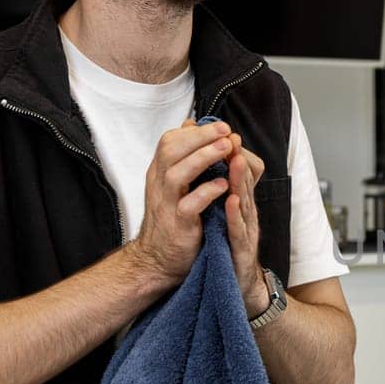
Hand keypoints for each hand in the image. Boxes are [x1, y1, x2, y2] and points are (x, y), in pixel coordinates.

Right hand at [129, 120, 234, 283]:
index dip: (194, 131)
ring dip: (203, 158)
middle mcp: (159, 185)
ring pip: (177, 173)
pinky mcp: (178, 225)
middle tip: (226, 131)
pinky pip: (188, 205)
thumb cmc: (172, 218)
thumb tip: (190, 124)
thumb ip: (183, 157)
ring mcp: (167, 204)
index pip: (169, 141)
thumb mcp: (174, 184)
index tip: (220, 126)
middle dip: (200, 138)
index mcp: (160, 173)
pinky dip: (206, 192)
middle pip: (171, 151)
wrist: (158, 259)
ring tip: (226, 149)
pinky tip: (223, 185)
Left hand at [223, 135, 269, 313]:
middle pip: (244, 184)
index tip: (223, 134)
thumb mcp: (227, 219)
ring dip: (241, 181)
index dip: (231, 155)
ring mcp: (246, 234)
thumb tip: (216, 169)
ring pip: (244, 203)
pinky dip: (235, 216)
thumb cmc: (232, 253)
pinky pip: (238, 231)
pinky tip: (231, 201)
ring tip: (235, 161)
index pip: (237, 177)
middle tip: (233, 138)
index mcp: (240, 208)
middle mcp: (246, 217)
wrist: (239, 289)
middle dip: (239, 159)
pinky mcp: (241, 252)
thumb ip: (223, 194)